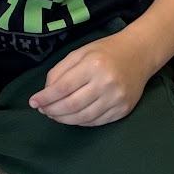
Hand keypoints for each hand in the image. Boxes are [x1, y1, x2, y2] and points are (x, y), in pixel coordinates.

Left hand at [29, 34, 151, 125]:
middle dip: (52, 110)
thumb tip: (45, 93)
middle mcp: (107, 83)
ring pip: (83, 117)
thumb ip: (60, 71)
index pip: (63, 87)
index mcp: (93, 65)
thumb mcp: (80, 52)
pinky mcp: (123, 110)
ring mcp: (117, 99)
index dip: (45, 97)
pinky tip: (72, 117)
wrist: (140, 54)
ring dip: (64, 119)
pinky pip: (96, 121)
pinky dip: (80, 122)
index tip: (33, 102)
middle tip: (43, 110)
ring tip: (54, 114)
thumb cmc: (106, 51)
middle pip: (71, 105)